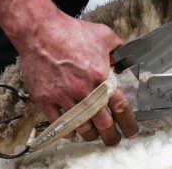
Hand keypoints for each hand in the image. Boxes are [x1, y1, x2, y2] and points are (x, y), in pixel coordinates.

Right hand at [19, 12, 137, 145]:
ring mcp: (64, 96)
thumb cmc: (71, 32)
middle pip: (103, 123)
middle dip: (110, 136)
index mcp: (101, 77)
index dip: (128, 122)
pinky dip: (68, 131)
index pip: (120, 107)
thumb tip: (127, 59)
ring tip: (94, 134)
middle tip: (113, 140)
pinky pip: (59, 123)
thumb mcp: (104, 36)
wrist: (40, 31)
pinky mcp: (46, 99)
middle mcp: (84, 91)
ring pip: (81, 126)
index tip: (131, 131)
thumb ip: (119, 49)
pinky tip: (73, 132)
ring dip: (90, 134)